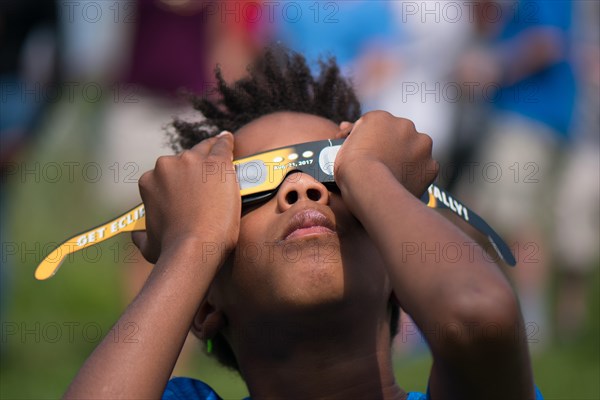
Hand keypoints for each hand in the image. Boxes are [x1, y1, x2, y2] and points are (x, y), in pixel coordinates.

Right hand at [133, 132, 240, 263]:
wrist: (195, 247)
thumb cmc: (172, 249)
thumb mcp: (148, 244)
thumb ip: (141, 234)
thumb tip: (136, 234)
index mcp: (149, 180)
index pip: (166, 173)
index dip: (179, 179)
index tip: (188, 186)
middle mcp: (167, 165)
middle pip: (185, 160)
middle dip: (194, 167)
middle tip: (207, 179)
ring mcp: (192, 162)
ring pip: (204, 150)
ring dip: (211, 153)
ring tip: (220, 154)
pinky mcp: (216, 164)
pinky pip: (223, 146)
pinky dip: (226, 143)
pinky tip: (229, 140)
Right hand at [334, 111, 437, 196]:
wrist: (368, 186)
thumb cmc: (350, 168)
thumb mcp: (343, 145)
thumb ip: (354, 135)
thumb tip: (348, 127)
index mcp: (380, 117)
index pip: (378, 126)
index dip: (373, 140)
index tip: (369, 152)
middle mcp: (404, 125)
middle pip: (400, 134)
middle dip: (394, 146)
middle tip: (383, 164)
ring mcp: (421, 144)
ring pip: (417, 149)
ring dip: (409, 158)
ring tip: (395, 175)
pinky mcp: (431, 165)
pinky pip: (425, 169)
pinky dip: (418, 175)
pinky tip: (405, 183)